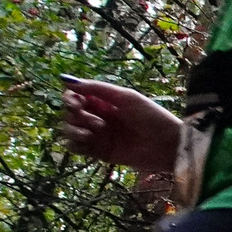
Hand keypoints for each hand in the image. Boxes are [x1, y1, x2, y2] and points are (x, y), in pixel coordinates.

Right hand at [57, 78, 181, 171]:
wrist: (168, 145)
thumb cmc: (152, 117)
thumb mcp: (125, 97)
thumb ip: (96, 88)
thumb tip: (64, 79)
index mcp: (105, 101)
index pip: (75, 97)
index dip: (70, 99)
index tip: (76, 103)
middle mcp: (99, 116)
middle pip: (70, 113)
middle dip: (76, 115)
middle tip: (97, 121)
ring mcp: (98, 135)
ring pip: (69, 129)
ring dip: (74, 129)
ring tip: (94, 132)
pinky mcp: (99, 152)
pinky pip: (75, 147)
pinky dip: (75, 143)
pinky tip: (88, 141)